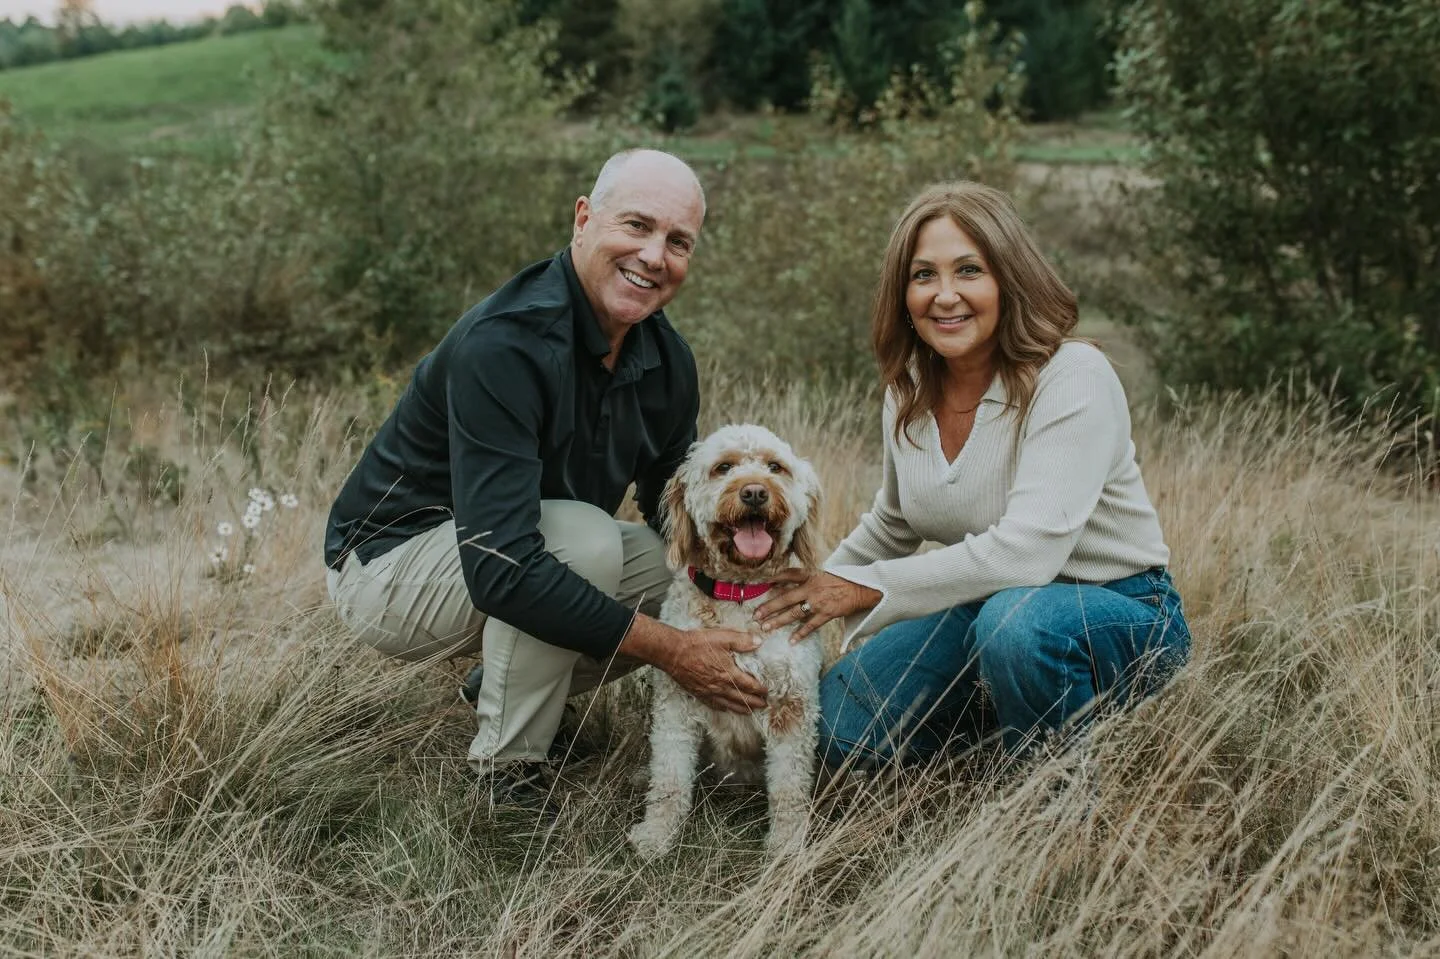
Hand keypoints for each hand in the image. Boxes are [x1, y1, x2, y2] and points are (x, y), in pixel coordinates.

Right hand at [657, 628, 768, 713]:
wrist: (673, 652)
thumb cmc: (697, 644)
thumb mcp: (722, 637)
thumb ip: (742, 640)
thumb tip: (759, 642)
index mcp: (729, 673)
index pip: (750, 685)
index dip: (760, 689)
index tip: (767, 691)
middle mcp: (720, 686)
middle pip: (742, 699)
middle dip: (755, 703)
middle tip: (764, 705)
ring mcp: (709, 692)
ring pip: (729, 705)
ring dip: (742, 709)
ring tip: (750, 711)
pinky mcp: (698, 693)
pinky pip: (714, 705)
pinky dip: (723, 708)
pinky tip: (726, 708)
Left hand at [755, 570, 880, 642]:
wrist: (861, 588)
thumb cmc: (841, 580)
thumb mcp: (822, 573)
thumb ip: (805, 578)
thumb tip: (785, 582)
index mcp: (810, 576)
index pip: (789, 575)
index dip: (775, 579)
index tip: (762, 584)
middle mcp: (811, 588)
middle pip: (785, 598)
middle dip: (769, 607)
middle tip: (756, 615)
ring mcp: (818, 602)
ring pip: (794, 613)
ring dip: (779, 621)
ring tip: (766, 627)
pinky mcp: (827, 613)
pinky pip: (811, 625)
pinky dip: (801, 633)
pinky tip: (791, 641)